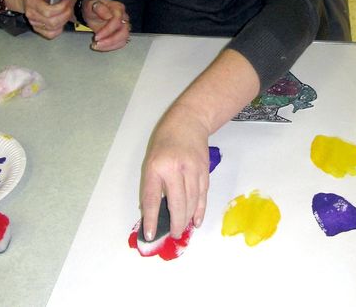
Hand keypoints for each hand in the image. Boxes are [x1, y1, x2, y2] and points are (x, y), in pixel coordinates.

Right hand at [12, 0, 70, 38]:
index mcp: (32, 3)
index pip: (48, 11)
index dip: (61, 7)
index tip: (66, 0)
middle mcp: (32, 15)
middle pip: (52, 22)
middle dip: (65, 14)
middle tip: (68, 6)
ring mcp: (34, 23)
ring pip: (53, 28)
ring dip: (64, 21)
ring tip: (66, 12)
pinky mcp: (37, 29)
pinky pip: (50, 35)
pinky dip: (59, 29)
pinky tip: (61, 21)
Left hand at [83, 0, 130, 50]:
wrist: (93, 12)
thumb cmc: (93, 8)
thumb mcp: (91, 4)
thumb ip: (99, 8)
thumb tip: (108, 15)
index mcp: (118, 8)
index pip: (117, 21)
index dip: (107, 30)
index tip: (96, 36)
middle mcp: (124, 17)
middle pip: (124, 32)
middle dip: (110, 41)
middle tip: (97, 44)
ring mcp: (124, 26)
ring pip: (123, 40)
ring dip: (110, 45)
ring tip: (96, 46)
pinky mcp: (121, 34)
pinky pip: (120, 43)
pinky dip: (110, 47)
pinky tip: (100, 46)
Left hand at [140, 109, 210, 240]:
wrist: (189, 121)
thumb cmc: (166, 140)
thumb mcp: (152, 158)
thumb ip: (154, 183)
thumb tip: (155, 211)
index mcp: (156, 166)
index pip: (152, 198)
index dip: (151, 219)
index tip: (151, 235)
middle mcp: (175, 168)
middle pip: (177, 203)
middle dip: (175, 223)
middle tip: (173, 234)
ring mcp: (192, 169)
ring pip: (192, 202)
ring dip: (187, 219)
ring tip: (182, 230)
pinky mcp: (205, 170)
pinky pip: (202, 195)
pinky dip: (200, 210)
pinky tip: (196, 220)